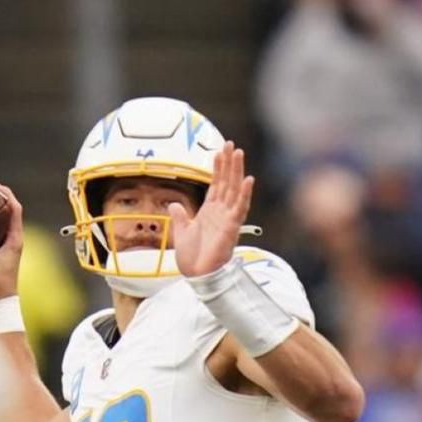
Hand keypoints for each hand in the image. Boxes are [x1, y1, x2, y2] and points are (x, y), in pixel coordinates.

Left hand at [167, 143, 253, 277]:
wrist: (197, 276)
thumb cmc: (192, 259)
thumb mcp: (181, 233)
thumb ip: (180, 217)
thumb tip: (174, 204)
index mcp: (210, 212)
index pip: (216, 185)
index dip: (218, 168)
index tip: (219, 151)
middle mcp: (221, 212)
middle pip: (227, 182)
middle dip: (229, 163)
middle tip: (231, 144)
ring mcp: (228, 219)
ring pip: (234, 190)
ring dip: (237, 171)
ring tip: (238, 153)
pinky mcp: (232, 228)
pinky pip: (240, 208)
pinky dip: (244, 194)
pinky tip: (248, 179)